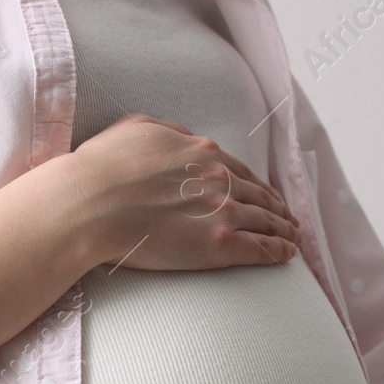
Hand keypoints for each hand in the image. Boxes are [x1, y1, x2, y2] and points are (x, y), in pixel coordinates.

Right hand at [61, 112, 298, 270]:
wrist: (89, 203)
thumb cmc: (101, 168)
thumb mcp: (135, 129)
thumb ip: (165, 130)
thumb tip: (182, 135)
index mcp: (200, 152)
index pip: (239, 169)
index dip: (255, 183)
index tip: (264, 193)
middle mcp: (218, 178)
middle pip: (258, 194)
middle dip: (276, 206)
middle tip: (288, 217)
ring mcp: (222, 211)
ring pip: (265, 220)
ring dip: (283, 228)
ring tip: (293, 237)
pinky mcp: (220, 244)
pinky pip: (260, 248)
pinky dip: (278, 250)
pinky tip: (288, 254)